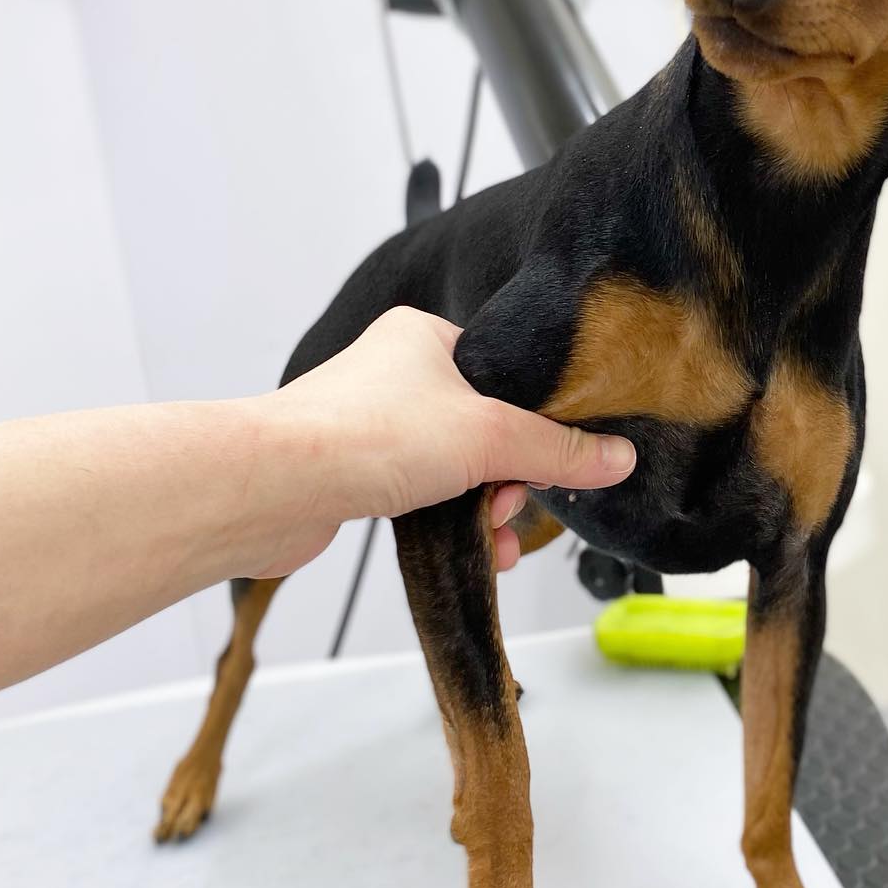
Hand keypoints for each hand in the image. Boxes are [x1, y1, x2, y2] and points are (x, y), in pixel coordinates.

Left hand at [254, 308, 634, 576]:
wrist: (271, 488)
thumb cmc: (362, 436)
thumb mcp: (488, 436)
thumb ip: (557, 450)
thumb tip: (616, 458)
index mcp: (425, 337)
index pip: (506, 375)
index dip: (536, 423)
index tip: (554, 460)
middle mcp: (397, 374)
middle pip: (486, 428)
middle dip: (508, 477)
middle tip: (509, 503)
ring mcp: (373, 425)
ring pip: (456, 468)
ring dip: (484, 508)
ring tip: (494, 539)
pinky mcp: (355, 473)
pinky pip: (424, 496)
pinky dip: (452, 523)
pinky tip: (473, 550)